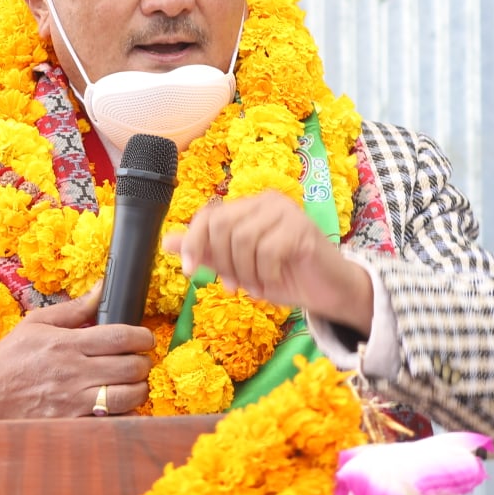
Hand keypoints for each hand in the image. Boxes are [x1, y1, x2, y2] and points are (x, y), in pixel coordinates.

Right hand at [0, 284, 153, 420]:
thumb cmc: (10, 357)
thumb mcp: (37, 324)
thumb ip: (75, 308)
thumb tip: (102, 287)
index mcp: (67, 344)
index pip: (121, 336)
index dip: (143, 336)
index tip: (145, 338)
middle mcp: (73, 373)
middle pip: (131, 367)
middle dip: (144, 362)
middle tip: (139, 360)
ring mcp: (73, 402)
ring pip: (128, 396)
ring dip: (138, 389)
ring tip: (131, 383)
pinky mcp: (71, 424)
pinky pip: (112, 421)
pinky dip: (123, 414)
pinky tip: (117, 405)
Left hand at [165, 190, 374, 332]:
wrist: (327, 292)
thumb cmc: (283, 276)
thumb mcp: (236, 267)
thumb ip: (206, 252)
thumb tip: (166, 242)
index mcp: (248, 206)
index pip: (208, 215)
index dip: (194, 242)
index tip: (191, 272)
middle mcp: (266, 201)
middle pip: (222, 225)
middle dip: (222, 262)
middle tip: (233, 286)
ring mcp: (285, 211)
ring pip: (243, 239)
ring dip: (245, 273)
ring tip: (255, 288)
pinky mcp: (301, 228)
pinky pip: (268, 250)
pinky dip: (264, 275)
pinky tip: (269, 285)